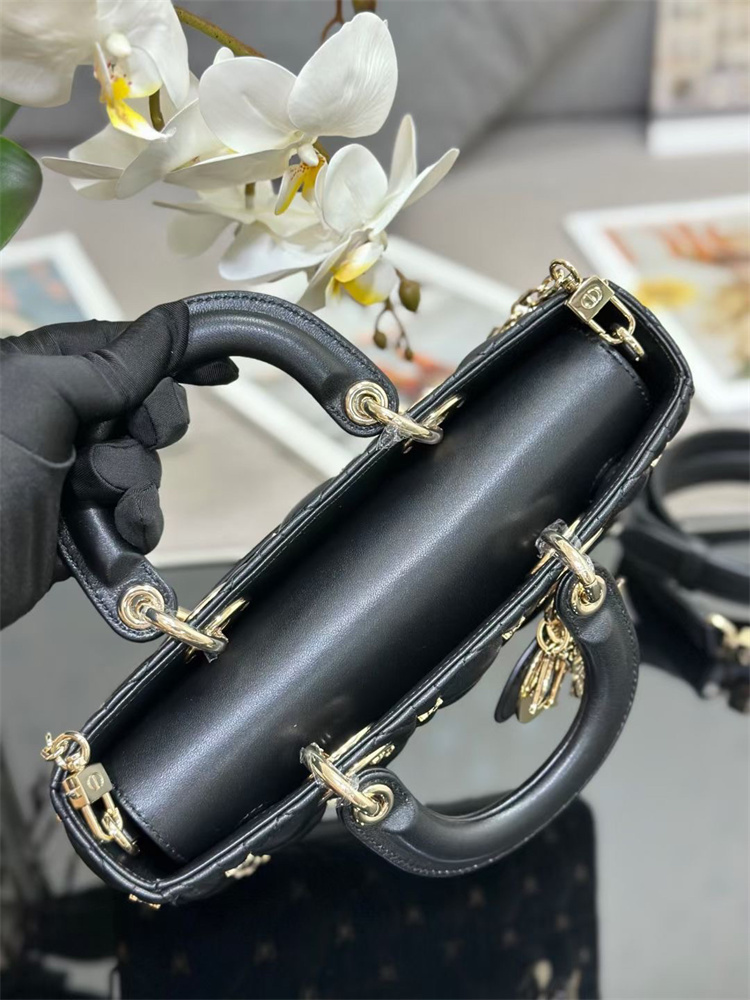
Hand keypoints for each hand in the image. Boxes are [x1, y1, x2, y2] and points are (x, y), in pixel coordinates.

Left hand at [0, 301, 236, 627]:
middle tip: (130, 440)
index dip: (175, 357)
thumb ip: (112, 363)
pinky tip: (114, 536)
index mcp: (43, 373)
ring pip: (144, 468)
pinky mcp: (81, 527)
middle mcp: (59, 420)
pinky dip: (134, 527)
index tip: (221, 369)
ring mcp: (69, 475)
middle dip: (146, 433)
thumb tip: (171, 321)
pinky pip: (137, 516)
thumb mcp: (38, 398)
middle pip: (145, 410)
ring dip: (133, 488)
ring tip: (97, 503)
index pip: (125, 349)